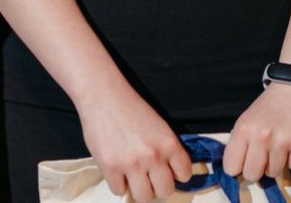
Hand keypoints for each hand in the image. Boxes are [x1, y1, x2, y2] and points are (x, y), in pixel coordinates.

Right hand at [75, 82, 192, 200]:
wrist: (106, 98)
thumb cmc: (133, 109)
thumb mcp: (160, 127)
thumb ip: (167, 148)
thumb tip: (173, 170)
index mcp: (169, 143)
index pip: (184, 174)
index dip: (178, 175)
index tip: (171, 173)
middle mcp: (154, 156)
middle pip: (165, 191)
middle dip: (159, 187)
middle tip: (152, 178)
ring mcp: (131, 164)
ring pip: (144, 197)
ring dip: (140, 190)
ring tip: (136, 179)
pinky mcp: (110, 168)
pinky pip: (119, 191)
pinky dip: (119, 184)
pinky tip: (118, 172)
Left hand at [223, 81, 290, 182]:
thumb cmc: (270, 105)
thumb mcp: (247, 119)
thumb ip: (240, 143)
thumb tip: (237, 169)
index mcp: (244, 130)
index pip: (231, 168)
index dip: (239, 166)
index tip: (245, 161)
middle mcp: (261, 137)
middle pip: (252, 175)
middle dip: (257, 169)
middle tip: (264, 156)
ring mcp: (282, 141)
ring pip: (273, 173)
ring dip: (277, 162)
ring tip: (281, 145)